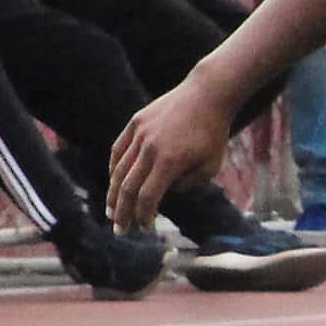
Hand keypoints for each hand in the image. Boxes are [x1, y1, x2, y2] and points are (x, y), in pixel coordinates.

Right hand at [107, 76, 235, 230]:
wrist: (207, 95)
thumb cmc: (214, 133)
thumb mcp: (211, 165)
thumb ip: (188, 185)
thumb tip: (165, 194)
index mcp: (169, 162)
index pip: (147, 197)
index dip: (143, 216)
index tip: (145, 228)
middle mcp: (149, 148)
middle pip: (127, 188)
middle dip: (122, 213)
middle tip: (119, 230)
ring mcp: (139, 133)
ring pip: (118, 170)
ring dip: (113, 194)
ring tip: (111, 212)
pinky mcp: (135, 122)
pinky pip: (119, 150)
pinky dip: (114, 168)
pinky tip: (114, 182)